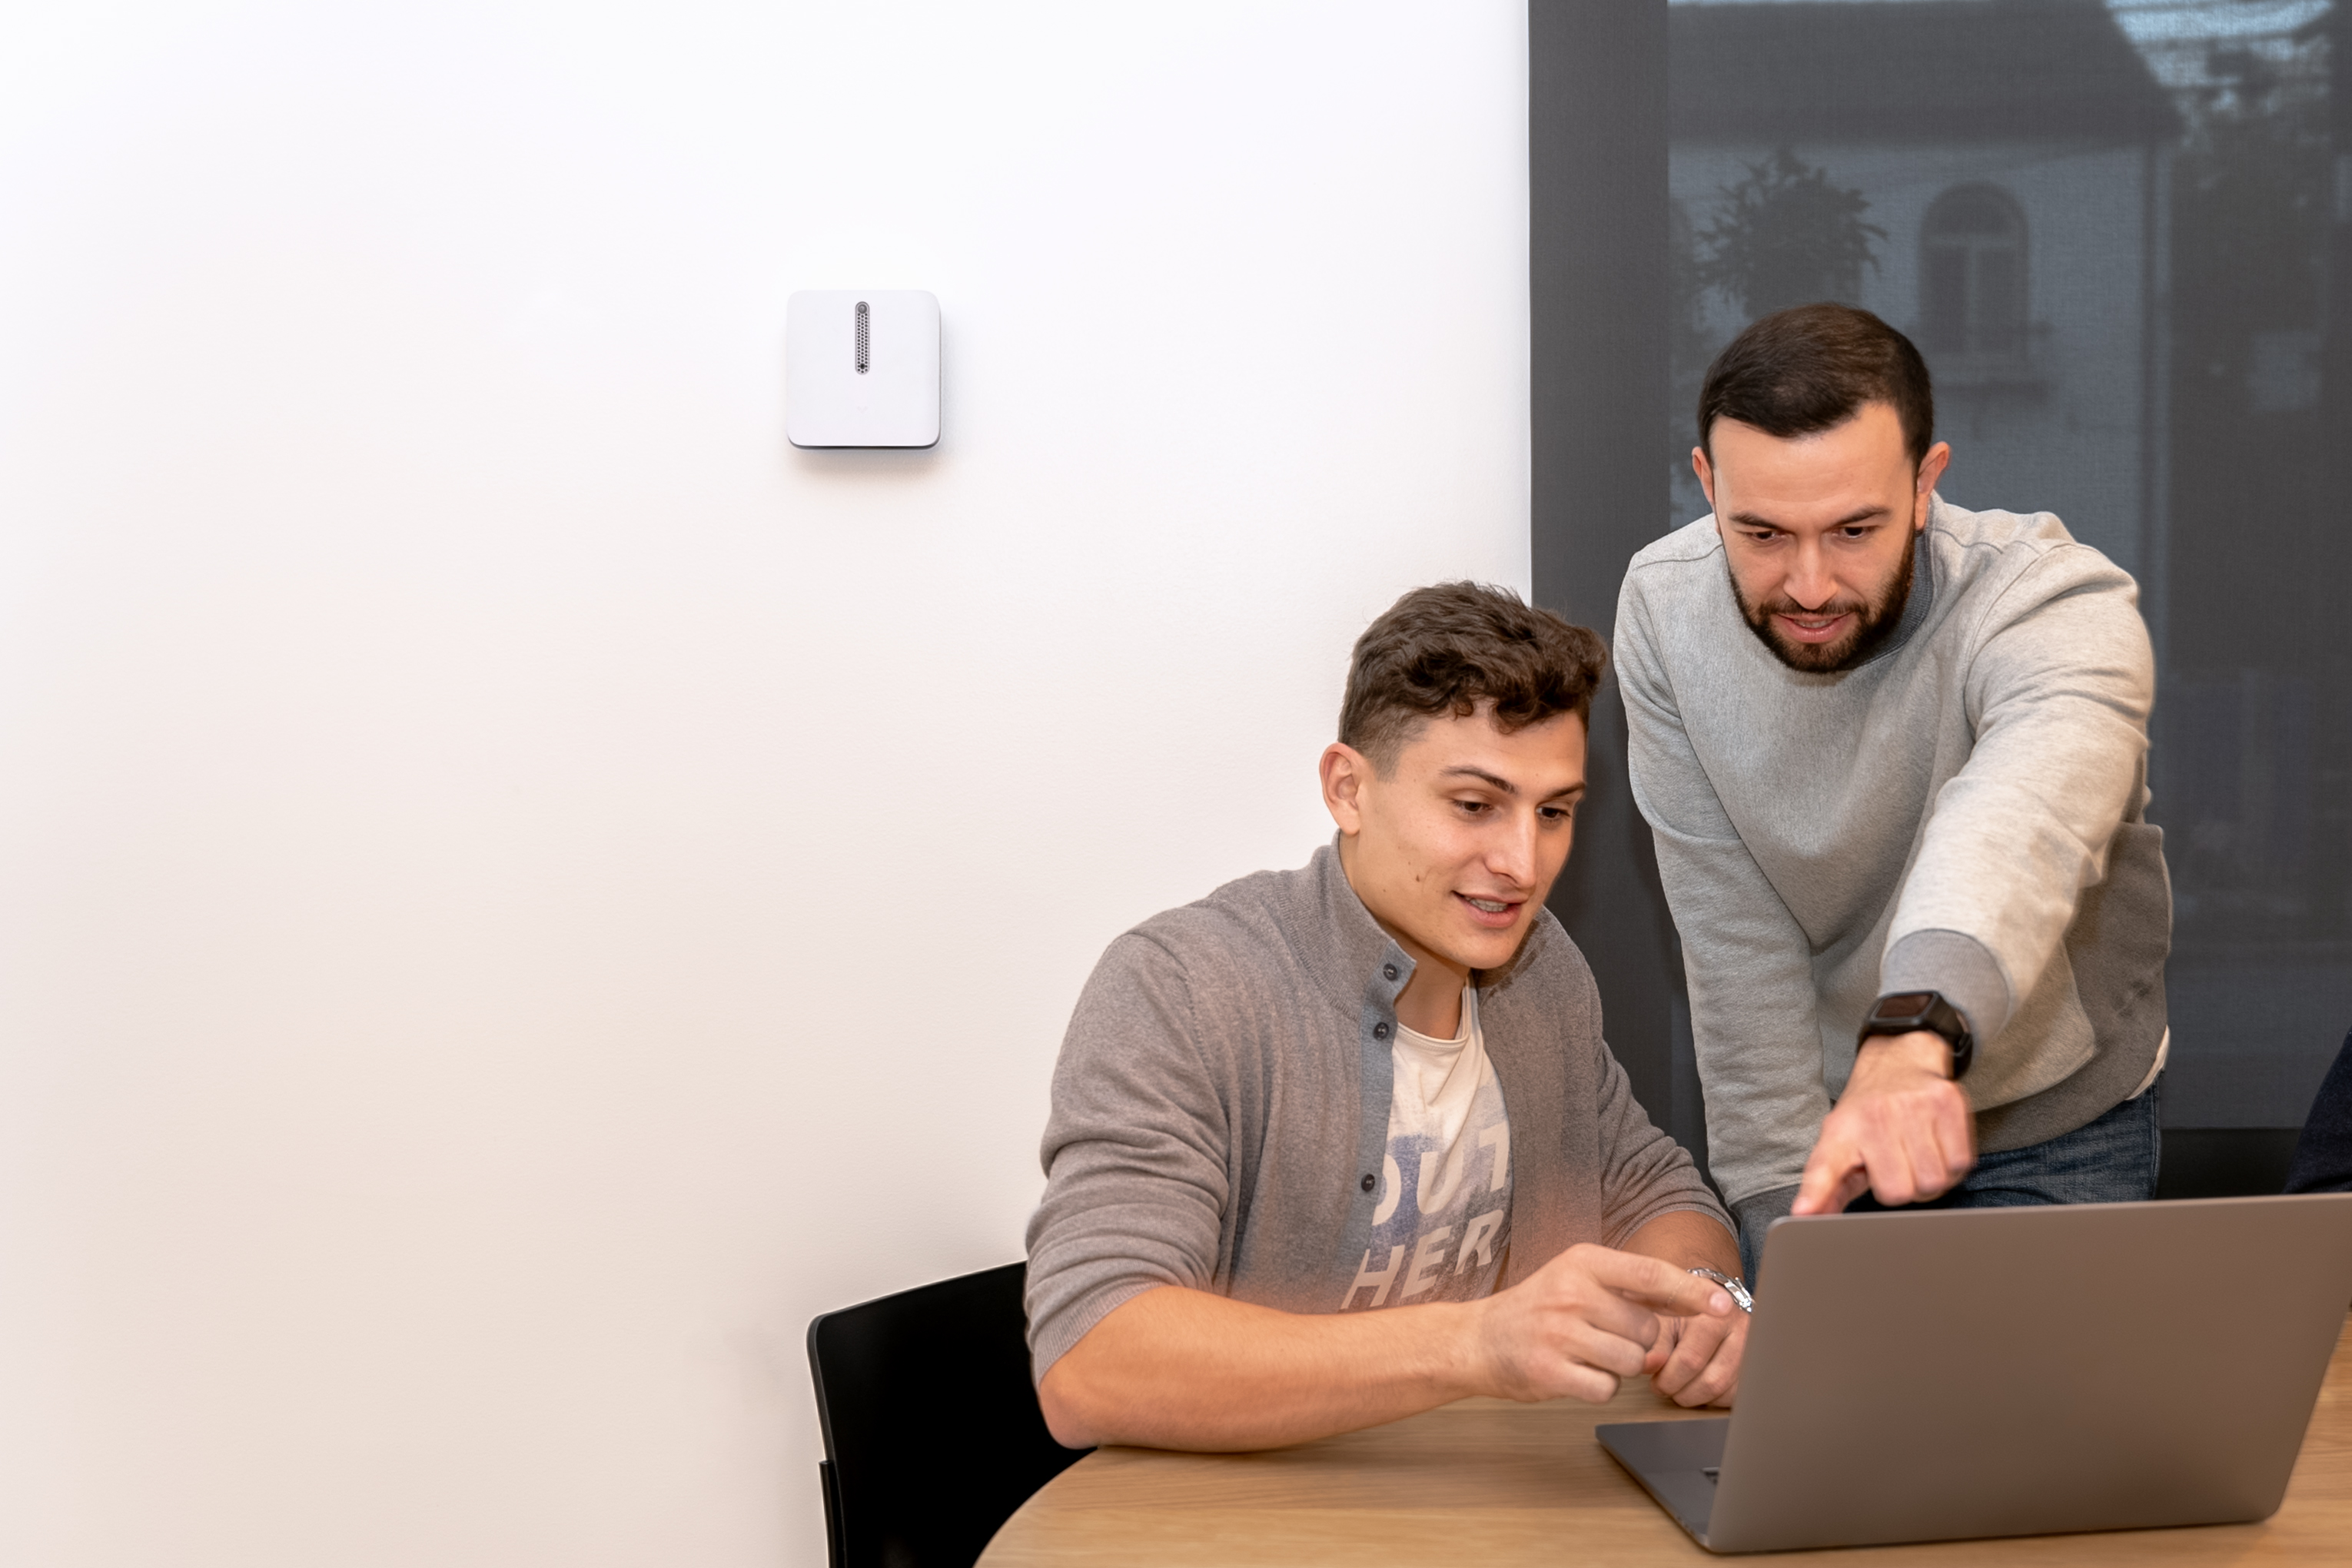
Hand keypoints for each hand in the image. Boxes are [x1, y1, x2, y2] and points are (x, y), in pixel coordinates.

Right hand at [1467, 1243, 1738, 1404]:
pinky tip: (1574, 1372)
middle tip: (1601, 1335)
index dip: (1692, 1291)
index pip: (1651, 1274)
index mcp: (1583, 1261)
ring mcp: (1559, 1333)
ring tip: (1585, 1353)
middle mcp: (1571, 1293)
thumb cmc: (1538, 1308)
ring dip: (1619, 1367)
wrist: (1479, 1339)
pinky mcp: (1550, 1371)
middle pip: (1647, 1331)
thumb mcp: (1579, 1278)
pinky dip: (1598, 1386)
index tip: (1725, 1305)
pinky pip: (1606, 1389)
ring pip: (1632, 1363)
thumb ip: (1633, 1288)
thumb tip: (1697, 1300)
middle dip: (1637, 1342)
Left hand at [1643, 1298, 1747, 1406]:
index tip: (1656, 1380)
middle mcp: (1740, 1331)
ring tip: (1679, 1386)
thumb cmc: (1683, 1312)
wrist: (1710, 1303)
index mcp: (1715, 1314)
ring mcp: (1752, 1351)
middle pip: (1711, 1381)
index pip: (1690, 1360)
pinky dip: (1712, 1398)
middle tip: (1664, 1387)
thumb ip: (1653, 1343)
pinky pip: (1734, 1397)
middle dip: (1680, 1391)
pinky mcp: (1755, 1368)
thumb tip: (1645, 1365)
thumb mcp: (1664, 1319)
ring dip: (1695, 1396)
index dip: (1668, 1378)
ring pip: (1723, 1392)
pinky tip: (1698, 1384)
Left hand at [1791, 1031, 1974, 1214]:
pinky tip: (1938, 1148)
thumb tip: (1805, 1216)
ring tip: (1918, 1158)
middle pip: (1902, 1193)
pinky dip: (1953, 1166)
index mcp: (1841, 1132)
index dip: (1816, 1192)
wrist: (1898, 1062)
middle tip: (1898, 1168)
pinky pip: (1961, 1163)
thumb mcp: (1838, 1144)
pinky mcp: (1947, 1103)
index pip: (1825, 1167)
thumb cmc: (1867, 1114)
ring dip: (1931, 1180)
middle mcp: (1875, 1117)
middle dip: (1904, 1190)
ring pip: (1935, 1181)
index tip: (1803, 1213)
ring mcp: (1914, 1107)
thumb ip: (1824, 1185)